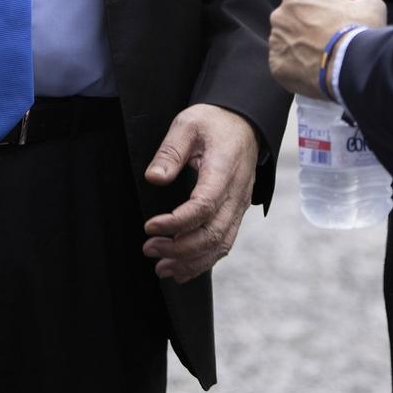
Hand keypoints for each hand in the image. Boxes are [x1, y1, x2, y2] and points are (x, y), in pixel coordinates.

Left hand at [141, 104, 258, 282]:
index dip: (177, 222)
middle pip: (213, 233)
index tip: (150, 226)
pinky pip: (224, 243)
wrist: (244, 123)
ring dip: (190, 261)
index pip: (204, 206)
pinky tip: (182, 270)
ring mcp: (239, 206)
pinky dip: (204, 261)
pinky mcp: (236, 212)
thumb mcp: (187, 124)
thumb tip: (154, 178)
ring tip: (161, 268)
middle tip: (149, 248)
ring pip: (220, 245)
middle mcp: (236, 194)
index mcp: (224, 170)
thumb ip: (170, 151)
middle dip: (180, 249)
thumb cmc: (214, 123)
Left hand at [268, 0, 387, 97]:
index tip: (335, 20)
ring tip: (323, 58)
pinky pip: (286, 66)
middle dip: (308, 29)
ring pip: (288, 44)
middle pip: (294, 21)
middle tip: (328, 41)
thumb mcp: (370, 5)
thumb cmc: (357, 31)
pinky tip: (314, 71)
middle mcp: (280, 16)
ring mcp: (276, 42)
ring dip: (301, 49)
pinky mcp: (277, 66)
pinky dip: (297, 69)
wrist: (351, 64)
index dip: (324, 10)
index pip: (308, 0)